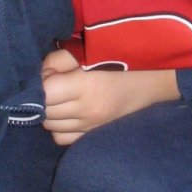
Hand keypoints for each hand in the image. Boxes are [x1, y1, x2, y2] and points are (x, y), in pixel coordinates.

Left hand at [42, 48, 179, 144]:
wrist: (151, 82)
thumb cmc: (119, 61)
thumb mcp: (87, 52)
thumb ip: (56, 61)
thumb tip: (39, 78)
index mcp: (85, 86)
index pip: (44, 93)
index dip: (39, 83)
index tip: (48, 75)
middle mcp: (86, 110)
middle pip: (45, 111)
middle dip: (41, 98)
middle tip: (53, 85)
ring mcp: (90, 126)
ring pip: (50, 126)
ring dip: (49, 113)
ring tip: (59, 99)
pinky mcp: (93, 135)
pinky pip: (62, 139)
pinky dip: (58, 128)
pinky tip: (66, 114)